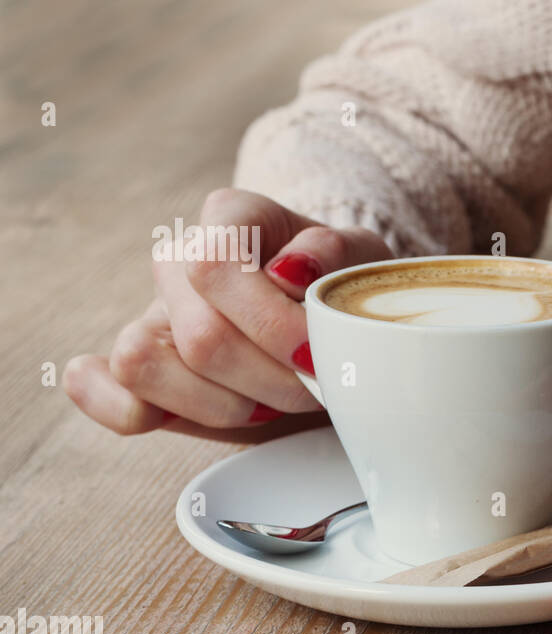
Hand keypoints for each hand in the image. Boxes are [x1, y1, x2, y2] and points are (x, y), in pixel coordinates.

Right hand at [64, 188, 390, 435]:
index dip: (270, 324)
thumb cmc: (343, 287)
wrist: (329, 316)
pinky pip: (107, 392)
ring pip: (143, 364)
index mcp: (233, 218)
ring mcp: (155, 313)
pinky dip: (129, 411)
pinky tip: (170, 415)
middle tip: (314, 385)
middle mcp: (181, 260)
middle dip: (270, 381)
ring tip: (272, 399)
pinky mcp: (144, 365)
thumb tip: (289, 270)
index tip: (316, 354)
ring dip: (224, 404)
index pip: (214, 265)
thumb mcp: (363, 261)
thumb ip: (337, 254)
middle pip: (200, 336)